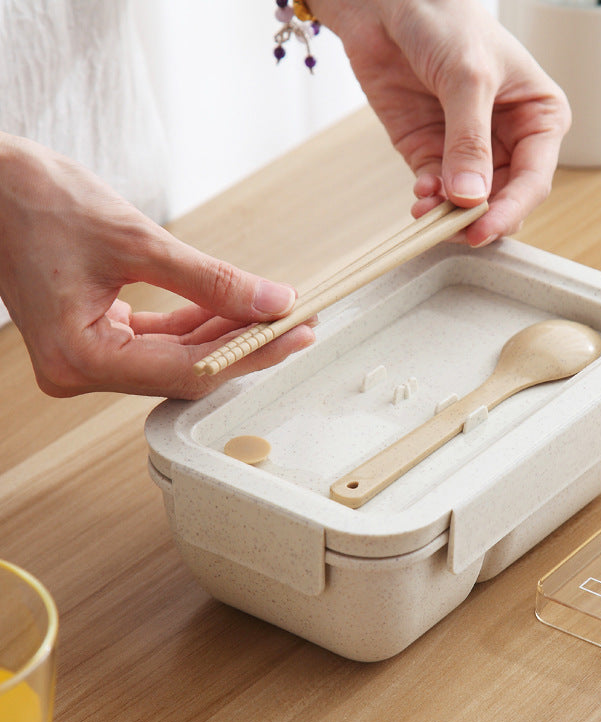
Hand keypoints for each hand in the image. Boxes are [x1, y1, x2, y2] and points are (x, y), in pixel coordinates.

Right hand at [0, 133, 313, 398]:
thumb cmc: (36, 201)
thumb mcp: (137, 241)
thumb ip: (211, 280)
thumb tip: (271, 301)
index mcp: (79, 357)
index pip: (188, 370)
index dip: (249, 352)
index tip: (294, 333)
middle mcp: (79, 369)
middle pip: (185, 370)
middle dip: (243, 344)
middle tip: (294, 323)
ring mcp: (86, 356)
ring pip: (176, 357)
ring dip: (225, 334)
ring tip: (272, 312)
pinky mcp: (94, 337)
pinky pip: (158, 340)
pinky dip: (197, 324)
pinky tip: (232, 309)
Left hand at [313, 0, 569, 245]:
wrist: (388, 5)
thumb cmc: (445, 20)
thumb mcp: (468, 77)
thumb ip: (469, 140)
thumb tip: (470, 198)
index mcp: (538, 118)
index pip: (534, 180)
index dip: (510, 210)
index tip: (483, 230)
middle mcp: (508, 140)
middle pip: (503, 201)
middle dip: (479, 219)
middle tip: (454, 228)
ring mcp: (468, 152)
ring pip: (469, 205)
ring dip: (449, 216)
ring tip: (428, 211)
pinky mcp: (431, 156)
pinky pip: (436, 194)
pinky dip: (428, 202)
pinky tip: (420, 197)